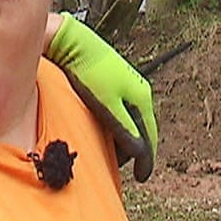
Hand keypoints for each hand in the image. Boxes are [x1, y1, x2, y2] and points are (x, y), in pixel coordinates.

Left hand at [47, 14, 157, 180]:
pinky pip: (120, 110)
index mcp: (142, 97)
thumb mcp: (106, 106)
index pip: (149, 136)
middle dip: (133, 150)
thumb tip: (140, 152)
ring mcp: (126, 84)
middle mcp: (139, 90)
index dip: (146, 160)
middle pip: (141, 129)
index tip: (142, 178)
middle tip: (120, 168)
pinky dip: (114, 124)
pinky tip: (101, 130)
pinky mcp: (112, 81)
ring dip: (122, 137)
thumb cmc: (87, 73)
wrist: (71, 42)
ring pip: (130, 119)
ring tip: (109, 153)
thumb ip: (124, 129)